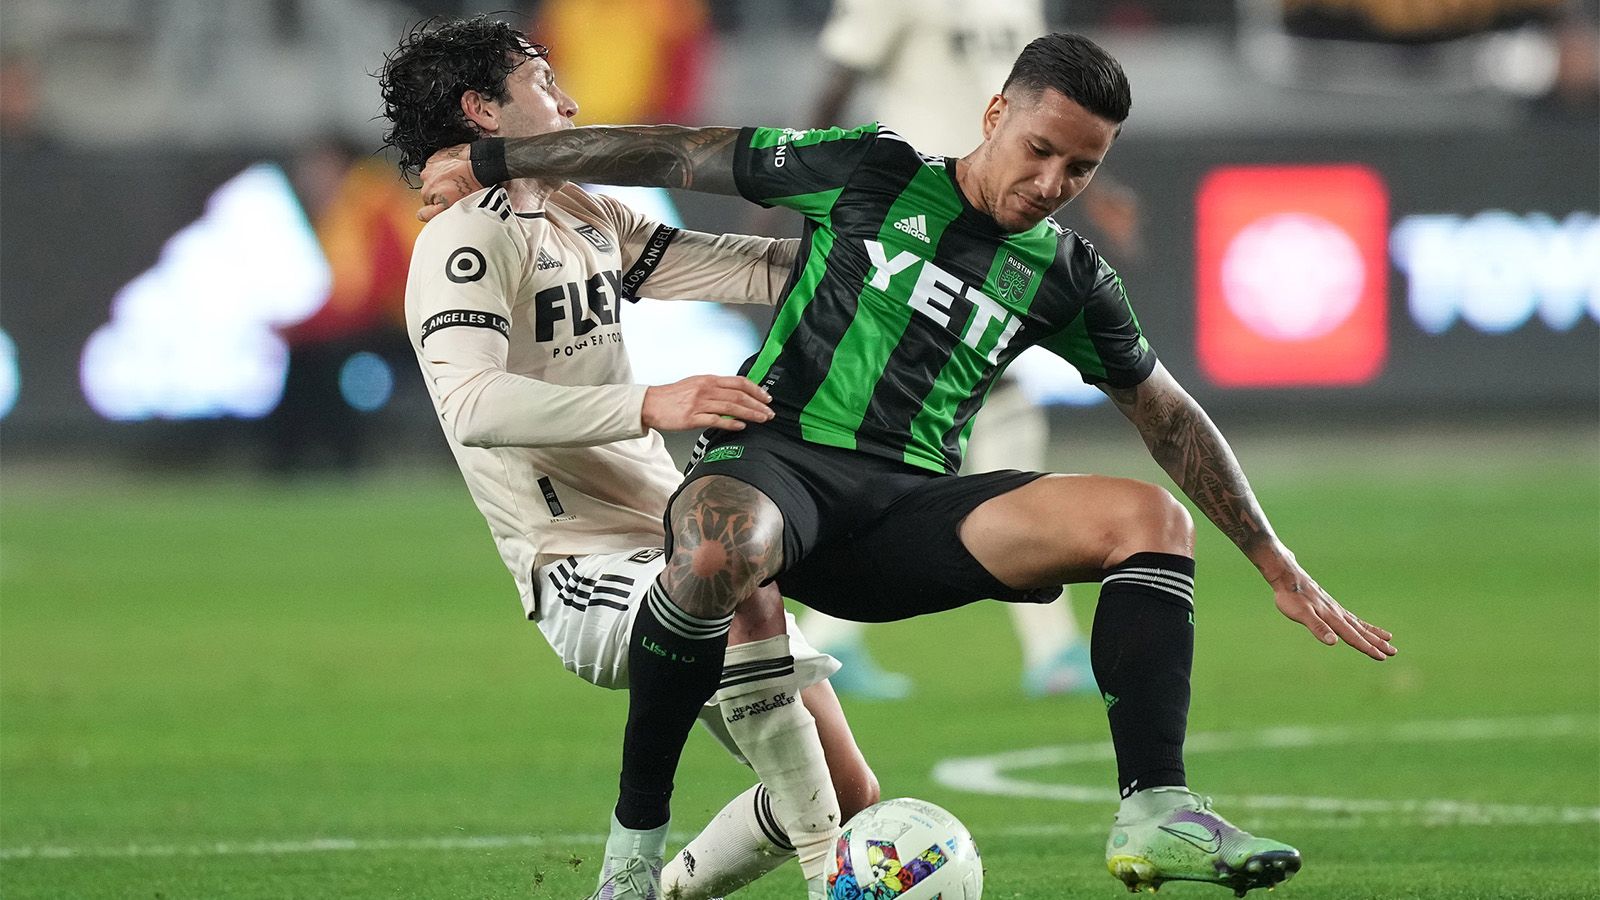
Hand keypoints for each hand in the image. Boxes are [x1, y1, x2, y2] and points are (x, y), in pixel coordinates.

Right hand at [418, 144, 480, 221]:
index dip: (438, 205)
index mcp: (427, 193)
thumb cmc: (469, 185)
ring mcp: (430, 167)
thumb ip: (431, 213)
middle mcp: (425, 179)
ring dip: (441, 179)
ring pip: (433, 178)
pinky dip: (444, 168)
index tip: (446, 203)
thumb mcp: (450, 207)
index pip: (426, 204)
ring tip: (456, 180)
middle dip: (440, 192)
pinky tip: (455, 171)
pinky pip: (437, 165)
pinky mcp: (436, 157)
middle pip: (430, 190)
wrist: (477, 165)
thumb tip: (421, 215)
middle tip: (455, 191)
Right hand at [642, 375, 772, 431]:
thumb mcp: (696, 384)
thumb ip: (715, 388)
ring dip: (750, 414)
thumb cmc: (673, 396)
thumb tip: (736, 394)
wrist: (651, 404)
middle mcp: (706, 389)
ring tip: (762, 419)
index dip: (756, 390)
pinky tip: (741, 426)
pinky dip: (731, 423)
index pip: (738, 382)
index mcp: (708, 380)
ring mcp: (699, 404)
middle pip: (738, 395)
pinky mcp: (692, 418)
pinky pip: (716, 420)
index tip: (767, 398)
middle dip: (757, 404)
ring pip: (731, 407)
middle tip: (769, 413)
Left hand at [1269, 561, 1395, 660]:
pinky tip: (1361, 625)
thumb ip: (1317, 627)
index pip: (1353, 636)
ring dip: (1373, 633)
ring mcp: (1335, 609)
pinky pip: (1350, 617)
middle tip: (1394, 652)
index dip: (1367, 647)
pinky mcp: (1330, 606)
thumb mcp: (1301, 614)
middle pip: (1361, 631)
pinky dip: (1360, 623)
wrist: (1288, 577)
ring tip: (1388, 638)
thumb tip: (1333, 642)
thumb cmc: (1292, 597)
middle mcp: (1338, 614)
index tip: (1382, 657)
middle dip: (1377, 643)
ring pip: (1358, 624)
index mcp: (1332, 618)